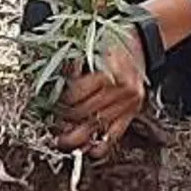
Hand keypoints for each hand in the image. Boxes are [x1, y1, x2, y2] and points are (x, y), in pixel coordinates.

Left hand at [52, 20, 153, 155]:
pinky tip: (88, 149)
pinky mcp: (132, 112)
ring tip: (62, 142)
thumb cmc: (115, 41)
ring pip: (96, 128)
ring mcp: (128, 104)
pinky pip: (115, 135)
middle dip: (64, 120)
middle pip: (84, 113)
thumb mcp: (91, 46)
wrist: (142, 42)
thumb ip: (73, 66)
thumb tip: (51, 85)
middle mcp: (122, 91)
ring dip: (76, 138)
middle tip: (52, 122)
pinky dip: (101, 146)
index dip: (59, 100)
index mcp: (110, 72)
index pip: (76, 94)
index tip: (48, 103)